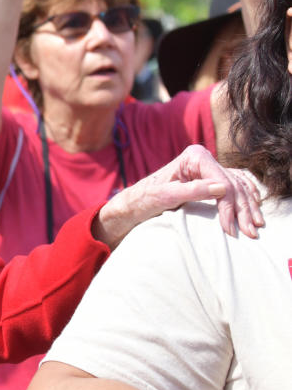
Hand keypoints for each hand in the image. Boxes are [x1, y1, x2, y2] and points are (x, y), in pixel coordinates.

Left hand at [94, 145, 262, 247]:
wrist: (134, 203)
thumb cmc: (144, 199)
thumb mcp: (164, 197)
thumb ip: (191, 191)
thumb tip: (223, 188)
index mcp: (193, 156)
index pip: (222, 181)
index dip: (229, 205)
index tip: (230, 227)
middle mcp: (204, 158)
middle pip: (233, 184)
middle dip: (243, 209)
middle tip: (251, 232)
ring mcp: (208, 167)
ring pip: (239, 185)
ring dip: (249, 206)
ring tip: (256, 226)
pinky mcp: (210, 178)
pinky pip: (237, 185)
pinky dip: (247, 197)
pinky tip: (253, 208)